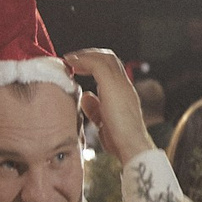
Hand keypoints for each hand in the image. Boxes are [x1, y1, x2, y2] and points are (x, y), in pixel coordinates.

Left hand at [65, 48, 151, 164]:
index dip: (95, 64)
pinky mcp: (112, 85)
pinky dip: (83, 60)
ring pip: (105, 58)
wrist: (131, 146)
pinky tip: (71, 62)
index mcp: (124, 93)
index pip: (112, 70)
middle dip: (90, 55)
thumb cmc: (120, 141)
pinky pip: (97, 64)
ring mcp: (120, 84)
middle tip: (72, 58)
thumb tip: (85, 96)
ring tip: (70, 58)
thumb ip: (95, 108)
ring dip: (85, 55)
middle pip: (110, 59)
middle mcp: (124, 85)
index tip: (78, 66)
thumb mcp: (103, 122)